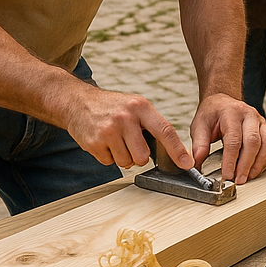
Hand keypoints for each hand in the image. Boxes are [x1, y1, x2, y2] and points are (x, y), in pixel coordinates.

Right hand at [66, 87, 192, 169]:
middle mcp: (125, 118)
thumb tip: (172, 150)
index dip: (177, 150)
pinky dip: (108, 156)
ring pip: (126, 162)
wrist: (78, 102)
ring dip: (123, 156)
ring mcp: (108, 131)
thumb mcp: (136, 106)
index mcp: (141, 107)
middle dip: (139, 156)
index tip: (187, 164)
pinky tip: (104, 141)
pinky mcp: (93, 143)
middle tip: (131, 143)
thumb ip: (152, 124)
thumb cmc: (113, 106)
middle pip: (143, 156)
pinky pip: (109, 162)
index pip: (165, 131)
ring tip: (116, 140)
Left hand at [189, 94, 265, 183]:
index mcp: (232, 113)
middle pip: (253, 142)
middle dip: (246, 164)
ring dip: (259, 163)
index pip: (234, 140)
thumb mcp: (199, 126)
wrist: (223, 101)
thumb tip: (196, 164)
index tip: (227, 175)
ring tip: (249, 176)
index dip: (231, 160)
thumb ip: (199, 144)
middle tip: (239, 180)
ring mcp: (260, 121)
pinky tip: (257, 168)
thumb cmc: (212, 114)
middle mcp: (249, 115)